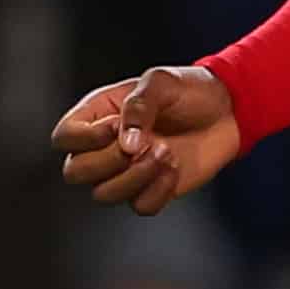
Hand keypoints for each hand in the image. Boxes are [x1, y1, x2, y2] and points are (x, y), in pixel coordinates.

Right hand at [52, 65, 242, 211]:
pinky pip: (139, 206)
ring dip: (136, 176)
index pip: (63, 138)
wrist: (226, 111)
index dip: (84, 138)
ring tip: (166, 152)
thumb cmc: (188, 90)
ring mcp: (126, 171)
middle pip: (75, 172)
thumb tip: (125, 144)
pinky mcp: (150, 189)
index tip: (117, 126)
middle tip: (145, 142)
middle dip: (109, 161)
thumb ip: (138, 106)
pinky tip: (174, 168)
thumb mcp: (161, 82)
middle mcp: (105, 146)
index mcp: (97, 115)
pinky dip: (157, 191)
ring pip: (103, 194)